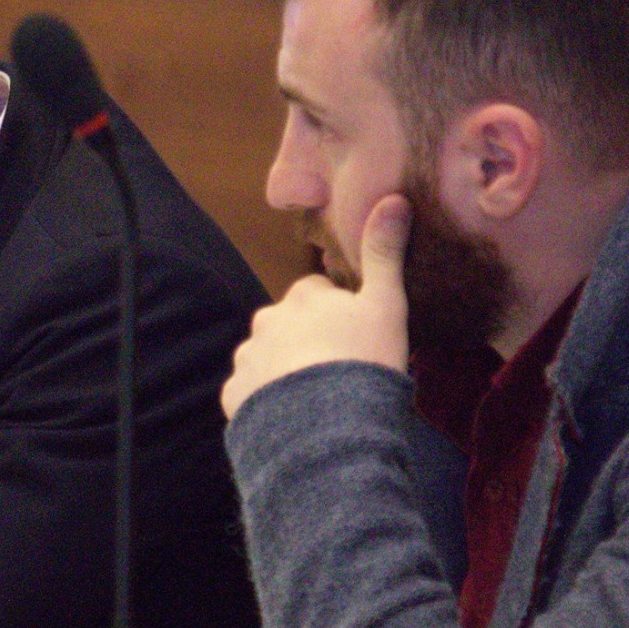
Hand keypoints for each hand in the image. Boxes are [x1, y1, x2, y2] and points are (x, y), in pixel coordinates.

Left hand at [222, 194, 411, 418]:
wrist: (328, 428)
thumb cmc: (364, 361)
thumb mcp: (386, 305)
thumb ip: (386, 254)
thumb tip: (394, 199)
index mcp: (302, 296)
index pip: (318, 294)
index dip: (339, 315)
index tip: (356, 339)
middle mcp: (266, 320)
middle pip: (288, 325)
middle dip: (306, 341)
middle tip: (338, 372)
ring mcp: (247, 359)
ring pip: (267, 359)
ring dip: (284, 372)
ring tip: (315, 400)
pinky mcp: (234, 396)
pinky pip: (250, 395)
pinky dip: (266, 404)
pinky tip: (291, 420)